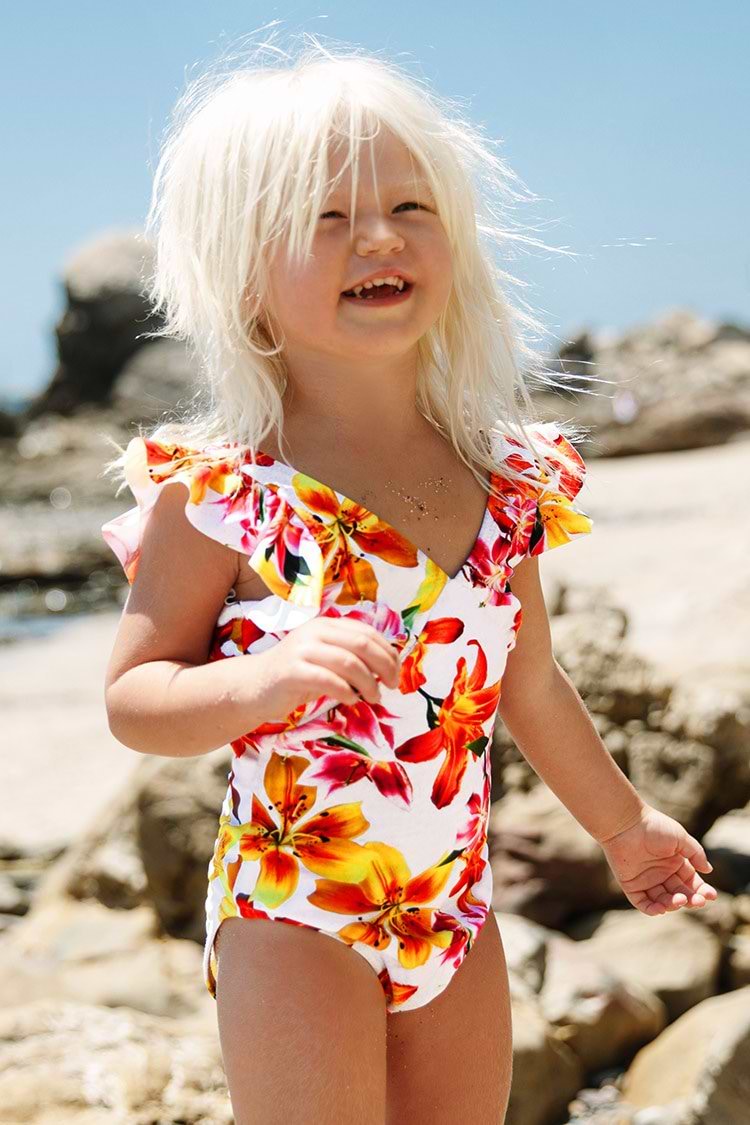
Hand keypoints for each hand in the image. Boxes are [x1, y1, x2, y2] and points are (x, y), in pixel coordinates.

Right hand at [258, 615, 401, 722]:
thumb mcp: (327, 660)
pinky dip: (346, 692)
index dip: (388, 652)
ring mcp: (302, 650)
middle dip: (384, 666)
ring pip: (348, 662)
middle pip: (362, 644)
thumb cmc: (298, 675)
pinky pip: (328, 680)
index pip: (367, 632)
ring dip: (368, 683)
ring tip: (374, 697)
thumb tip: (388, 668)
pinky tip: (351, 701)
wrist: (256, 686)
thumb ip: (352, 657)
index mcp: (327, 625)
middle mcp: (315, 632)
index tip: (396, 673)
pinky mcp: (292, 671)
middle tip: (392, 685)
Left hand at [597, 804, 717, 915]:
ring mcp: (646, 880)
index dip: (702, 890)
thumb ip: (695, 853)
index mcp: (675, 863)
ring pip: (664, 900)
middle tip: (698, 901)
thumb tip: (708, 871)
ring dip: (673, 904)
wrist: (625, 823)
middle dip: (691, 899)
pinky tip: (662, 909)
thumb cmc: (654, 826)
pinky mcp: (631, 885)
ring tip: (679, 899)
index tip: (711, 896)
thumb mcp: (680, 838)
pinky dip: (652, 909)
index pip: (691, 882)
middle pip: (680, 894)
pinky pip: (642, 903)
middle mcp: (662, 873)